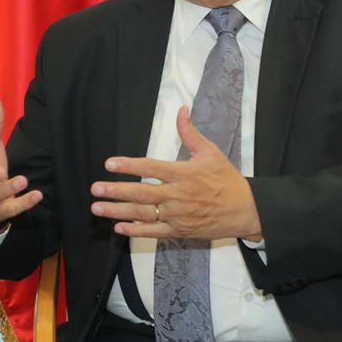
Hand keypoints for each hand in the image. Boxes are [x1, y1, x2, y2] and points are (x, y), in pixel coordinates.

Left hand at [89, 106, 261, 239]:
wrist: (246, 210)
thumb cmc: (227, 180)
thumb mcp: (210, 152)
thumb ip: (190, 132)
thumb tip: (181, 109)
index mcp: (184, 174)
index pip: (151, 167)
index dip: (129, 165)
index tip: (110, 163)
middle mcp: (178, 195)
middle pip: (141, 193)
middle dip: (115, 191)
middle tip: (95, 188)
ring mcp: (177, 215)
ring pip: (143, 214)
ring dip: (118, 211)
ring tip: (97, 207)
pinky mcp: (180, 230)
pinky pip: (154, 232)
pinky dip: (135, 230)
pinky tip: (118, 227)